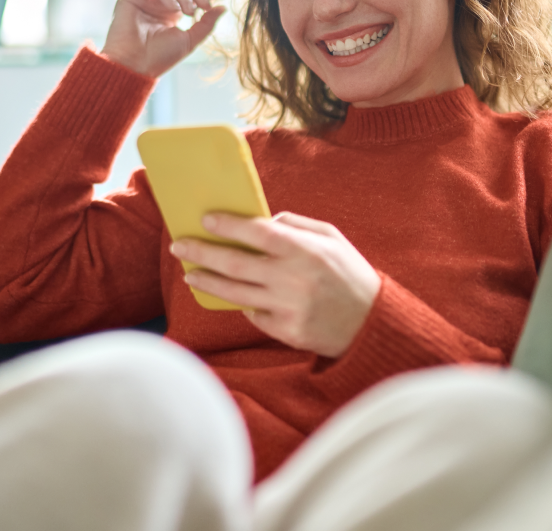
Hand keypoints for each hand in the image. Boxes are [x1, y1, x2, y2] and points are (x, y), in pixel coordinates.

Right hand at [100, 0, 224, 78]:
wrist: (136, 66)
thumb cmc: (160, 57)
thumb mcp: (190, 40)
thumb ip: (206, 24)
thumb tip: (223, 7)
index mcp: (172, 13)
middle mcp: (159, 4)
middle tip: (204, 6)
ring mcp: (146, 0)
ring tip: (188, 12)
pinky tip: (174, 8)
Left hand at [170, 212, 382, 357]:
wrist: (372, 323)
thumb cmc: (350, 274)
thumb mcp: (332, 238)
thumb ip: (297, 225)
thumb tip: (263, 220)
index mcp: (305, 250)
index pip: (257, 232)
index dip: (228, 225)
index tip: (206, 219)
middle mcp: (293, 279)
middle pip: (235, 263)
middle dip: (202, 252)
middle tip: (180, 245)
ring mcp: (287, 308)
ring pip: (235, 293)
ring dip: (207, 282)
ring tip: (190, 274)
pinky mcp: (285, 331)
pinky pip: (253, 315)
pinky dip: (243, 303)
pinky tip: (235, 296)